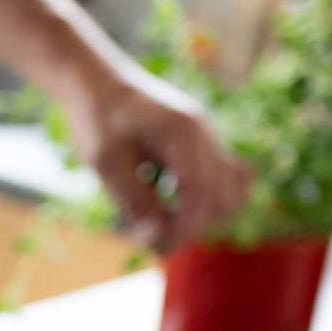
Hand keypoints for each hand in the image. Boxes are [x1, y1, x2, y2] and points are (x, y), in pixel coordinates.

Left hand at [64, 64, 249, 251]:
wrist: (100, 85)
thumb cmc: (98, 120)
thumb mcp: (104, 162)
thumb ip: (132, 200)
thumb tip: (156, 239)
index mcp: (183, 132)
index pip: (201, 191)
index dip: (184, 226)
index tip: (158, 245)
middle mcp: (206, 135)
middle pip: (225, 196)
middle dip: (192, 225)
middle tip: (150, 235)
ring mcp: (210, 141)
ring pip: (233, 192)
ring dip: (203, 216)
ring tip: (161, 222)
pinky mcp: (205, 151)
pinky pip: (226, 183)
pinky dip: (207, 203)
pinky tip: (172, 205)